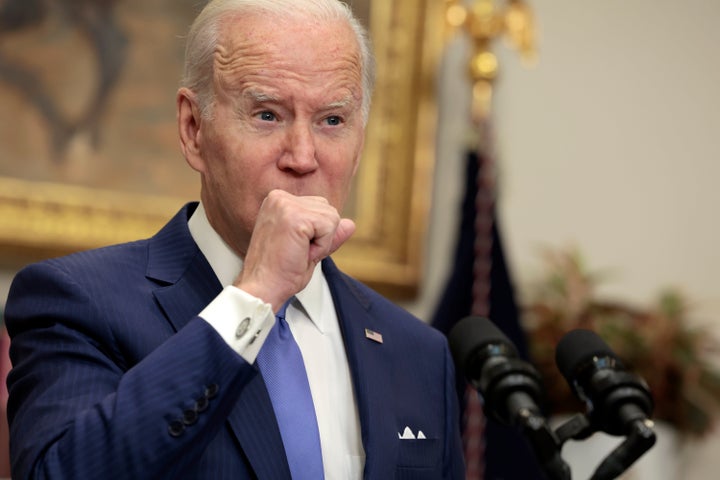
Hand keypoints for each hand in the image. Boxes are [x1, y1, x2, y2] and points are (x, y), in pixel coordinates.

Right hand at [234, 190, 354, 311]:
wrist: (262, 288)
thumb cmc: (279, 272)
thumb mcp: (308, 248)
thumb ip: (328, 233)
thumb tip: (351, 224)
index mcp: (279, 200)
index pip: (320, 207)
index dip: (316, 234)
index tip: (293, 247)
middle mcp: (280, 197)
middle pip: (329, 210)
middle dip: (321, 236)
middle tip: (296, 252)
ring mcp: (286, 205)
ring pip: (332, 218)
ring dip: (321, 242)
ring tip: (297, 252)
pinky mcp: (295, 217)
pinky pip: (329, 228)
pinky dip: (322, 247)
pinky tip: (300, 253)